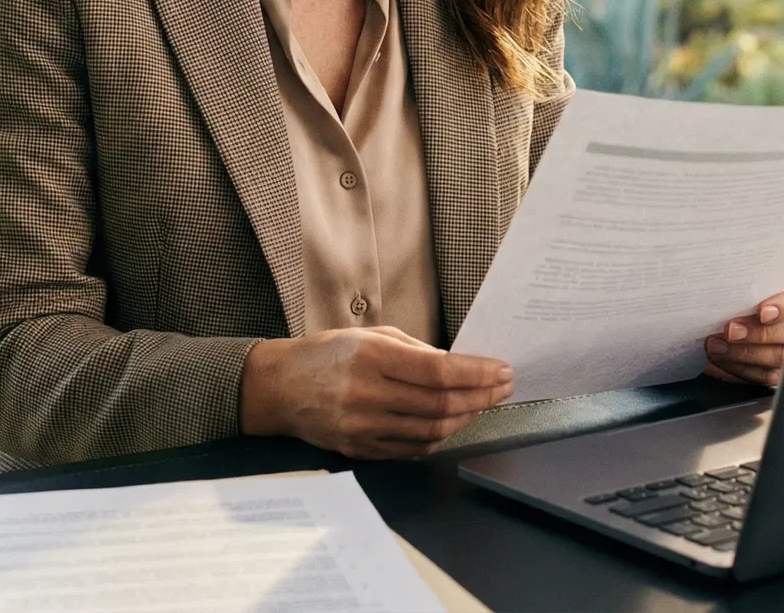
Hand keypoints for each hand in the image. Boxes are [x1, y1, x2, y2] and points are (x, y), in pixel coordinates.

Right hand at [240, 326, 513, 458]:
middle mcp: (367, 394)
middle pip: (440, 405)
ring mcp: (363, 427)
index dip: (477, 373)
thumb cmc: (327, 354)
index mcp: (371, 358)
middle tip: (502, 388)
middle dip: (481, 397)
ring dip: (465, 419)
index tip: (501, 370)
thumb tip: (457, 365)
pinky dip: (439, 437)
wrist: (280, 387)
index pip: (438, 371)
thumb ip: (414, 350)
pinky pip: (412, 449)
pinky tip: (453, 423)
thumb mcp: (370, 335)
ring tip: (482, 404)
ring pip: (431, 431)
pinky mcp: (360, 449)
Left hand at [703, 270, 783, 388]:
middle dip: (755, 335)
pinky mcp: (780, 371)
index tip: (763, 312)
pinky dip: (736, 371)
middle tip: (729, 331)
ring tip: (715, 347)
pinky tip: (716, 364)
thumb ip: (758, 283)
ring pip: (773, 360)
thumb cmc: (769, 290)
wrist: (778, 306)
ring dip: (741, 355)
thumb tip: (732, 285)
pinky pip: (761, 376)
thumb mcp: (769, 279)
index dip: (782, 309)